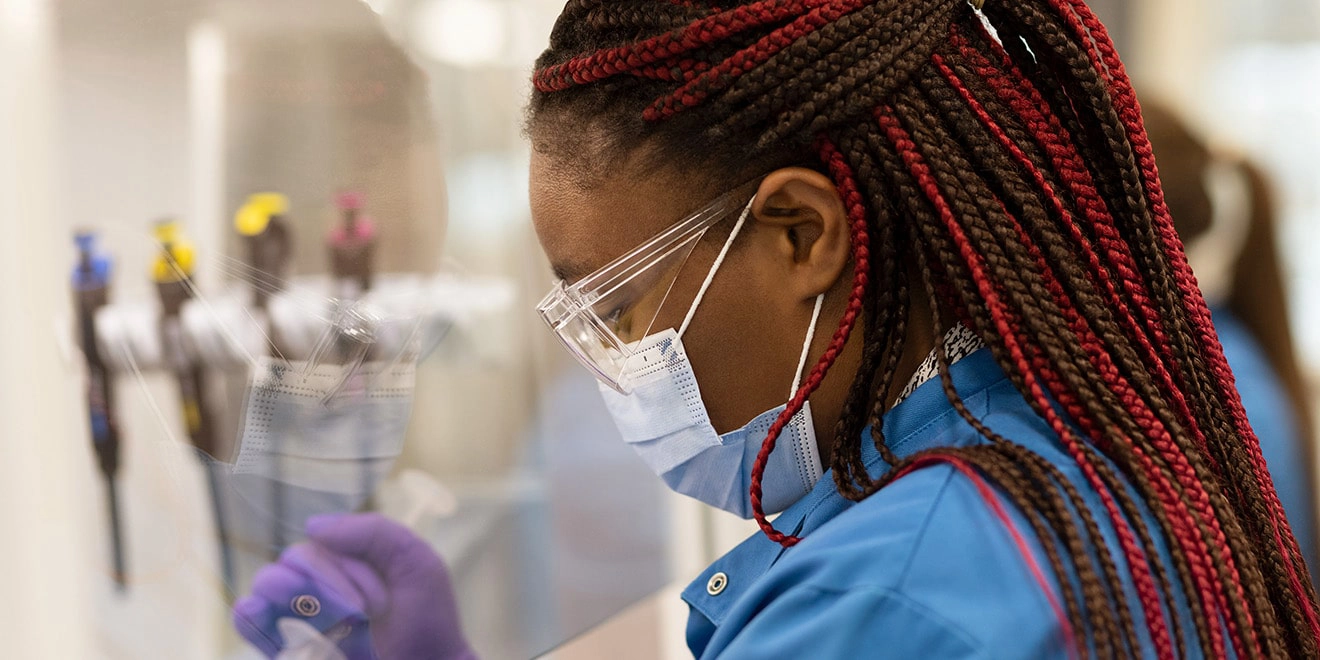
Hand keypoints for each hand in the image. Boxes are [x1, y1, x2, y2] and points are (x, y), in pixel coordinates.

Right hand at [233, 513, 475, 659]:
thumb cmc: (427, 621)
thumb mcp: (415, 562)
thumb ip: (373, 532)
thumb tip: (310, 526)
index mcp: (347, 560)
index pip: (324, 543)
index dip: (345, 567)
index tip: (377, 601)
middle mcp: (321, 583)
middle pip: (294, 561)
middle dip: (329, 584)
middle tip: (362, 614)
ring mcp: (302, 615)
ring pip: (268, 586)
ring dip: (293, 595)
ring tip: (328, 618)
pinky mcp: (287, 647)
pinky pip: (250, 624)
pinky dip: (248, 616)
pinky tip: (255, 610)